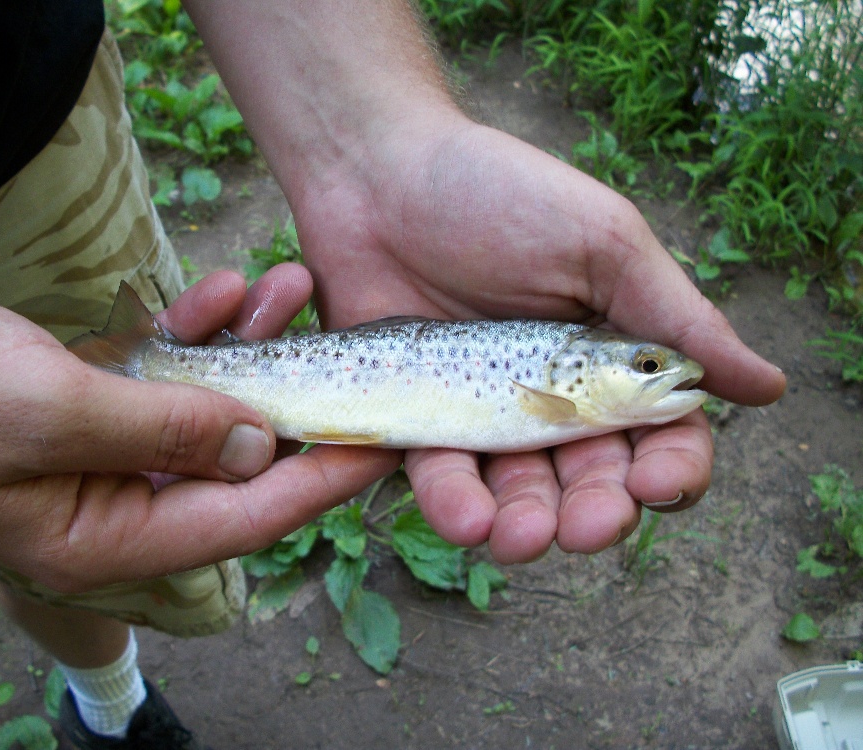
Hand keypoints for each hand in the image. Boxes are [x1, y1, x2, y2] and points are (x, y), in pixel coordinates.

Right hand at [0, 268, 398, 589]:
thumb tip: (258, 445)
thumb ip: (166, 432)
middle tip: (358, 352)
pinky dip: (193, 335)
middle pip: (234, 466)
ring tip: (288, 284)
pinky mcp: (88, 410)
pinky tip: (223, 290)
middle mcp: (114, 509)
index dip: (320, 479)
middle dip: (295, 400)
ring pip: (205, 411)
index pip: (244, 519)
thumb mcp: (54, 411)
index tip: (385, 444)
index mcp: (106, 541)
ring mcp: (101, 458)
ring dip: (248, 349)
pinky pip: (161, 378)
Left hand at [183, 0, 783, 563]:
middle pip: (589, 478)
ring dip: (525, 524)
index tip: (657, 484)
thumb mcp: (601, 244)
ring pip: (517, 492)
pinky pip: (440, 473)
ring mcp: (484, 412)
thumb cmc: (498, 194)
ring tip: (518, 538)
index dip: (667, 467)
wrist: (376, 174)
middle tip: (585, 528)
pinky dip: (454, 501)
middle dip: (594, 512)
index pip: (658, 434)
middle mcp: (553, 395)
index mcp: (610, 356)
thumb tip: (768, 387)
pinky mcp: (421, 420)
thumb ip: (677, 318)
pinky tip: (466, 517)